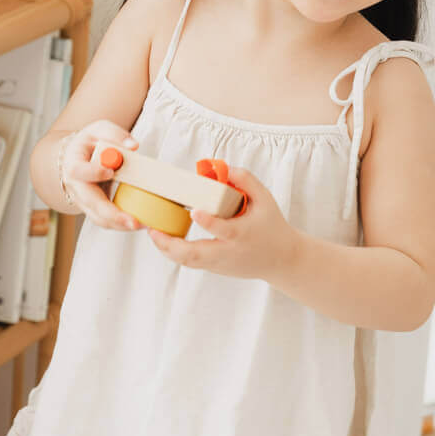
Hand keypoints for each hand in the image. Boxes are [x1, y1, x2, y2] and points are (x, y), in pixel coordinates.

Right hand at [59, 120, 142, 231]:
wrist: (77, 157)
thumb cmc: (89, 143)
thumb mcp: (99, 130)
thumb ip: (115, 134)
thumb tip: (132, 146)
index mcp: (73, 164)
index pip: (79, 171)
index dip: (94, 172)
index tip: (110, 171)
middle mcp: (75, 186)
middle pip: (90, 203)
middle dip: (112, 214)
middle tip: (132, 221)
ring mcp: (83, 201)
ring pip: (98, 218)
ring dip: (119, 224)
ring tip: (141, 225)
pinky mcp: (93, 209)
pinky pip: (105, 220)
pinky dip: (120, 224)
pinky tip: (139, 224)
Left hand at [145, 166, 297, 279]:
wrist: (281, 260)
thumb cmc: (271, 225)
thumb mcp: (265, 199)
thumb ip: (246, 180)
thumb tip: (223, 167)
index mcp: (243, 234)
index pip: (224, 230)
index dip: (209, 222)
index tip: (194, 211)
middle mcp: (229, 252)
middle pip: (197, 254)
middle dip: (172, 245)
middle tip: (153, 230)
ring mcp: (220, 263)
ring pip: (189, 262)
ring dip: (167, 249)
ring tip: (153, 232)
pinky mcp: (214, 268)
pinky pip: (190, 262)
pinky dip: (174, 253)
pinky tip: (162, 239)